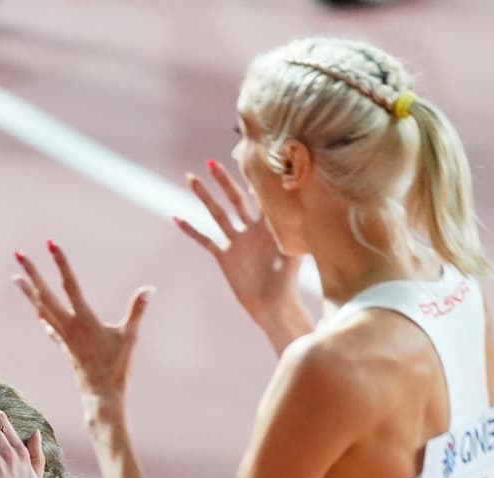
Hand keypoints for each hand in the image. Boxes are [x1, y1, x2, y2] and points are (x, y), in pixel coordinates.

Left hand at [14, 241, 152, 402]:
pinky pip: (49, 327)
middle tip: (18, 254)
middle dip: (32, 273)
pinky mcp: (65, 347)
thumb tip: (149, 289)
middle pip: (45, 294)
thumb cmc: (118, 367)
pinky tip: (37, 311)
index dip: (61, 263)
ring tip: (15, 277)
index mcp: (84, 319)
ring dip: (28, 291)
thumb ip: (137, 311)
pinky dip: (42, 315)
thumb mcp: (130, 337)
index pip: (70, 285)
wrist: (101, 396)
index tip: (51, 245)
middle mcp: (68, 326)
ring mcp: (64, 337)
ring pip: (41, 308)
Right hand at [174, 161, 307, 335]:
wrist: (274, 305)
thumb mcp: (297, 252)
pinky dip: (191, 230)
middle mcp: (251, 229)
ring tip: (191, 178)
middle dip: (224, 180)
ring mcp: (236, 241)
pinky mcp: (224, 256)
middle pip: (235, 198)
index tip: (249, 156)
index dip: (255, 177)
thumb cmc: (290, 281)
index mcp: (270, 225)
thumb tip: (316, 207)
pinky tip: (177, 218)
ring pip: (217, 214)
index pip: (261, 195)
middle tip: (213, 161)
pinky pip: (205, 240)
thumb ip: (301, 230)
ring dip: (204, 197)